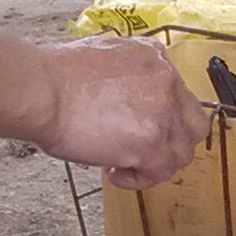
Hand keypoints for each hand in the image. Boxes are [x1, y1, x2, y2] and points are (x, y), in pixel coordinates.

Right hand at [31, 37, 210, 188]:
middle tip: (146, 152)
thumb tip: (126, 97)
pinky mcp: (150, 144)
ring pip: (181, 153)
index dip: (163, 118)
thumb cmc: (57, 76)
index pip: (179, 96)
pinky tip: (116, 174)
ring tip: (125, 165)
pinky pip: (159, 172)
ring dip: (156, 164)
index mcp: (156, 59)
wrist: (43, 90)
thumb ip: (128, 75)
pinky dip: (139, 179)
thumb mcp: (105, 56)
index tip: (143, 128)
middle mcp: (167, 83)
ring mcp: (162, 114)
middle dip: (172, 143)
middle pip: (192, 125)